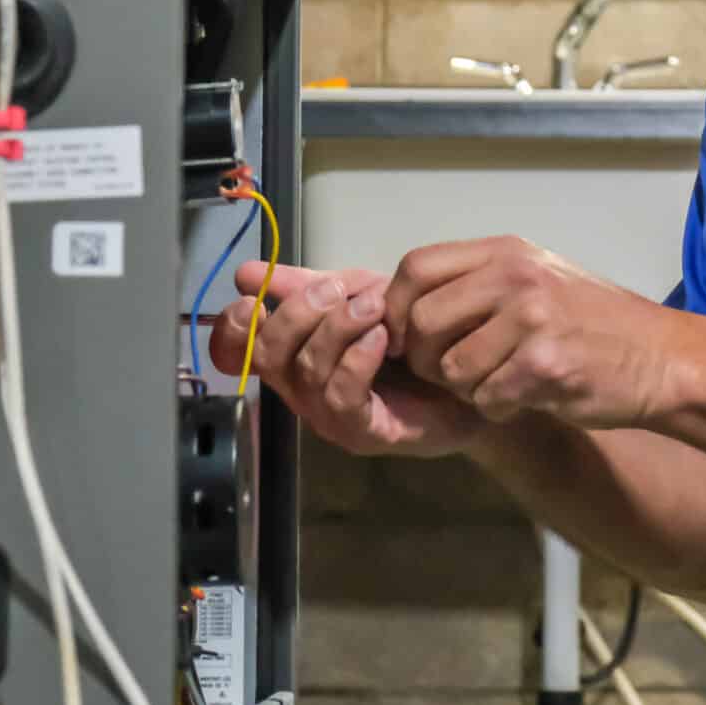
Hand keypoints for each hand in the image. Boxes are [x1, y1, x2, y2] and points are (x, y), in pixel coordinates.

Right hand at [213, 261, 490, 457]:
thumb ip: (309, 285)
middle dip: (296, 314)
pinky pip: (343, 396)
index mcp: (292, 357)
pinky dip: (357, 358)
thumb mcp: (358, 297)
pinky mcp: (363, 433)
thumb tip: (248, 271)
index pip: (236, 352)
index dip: (235, 325)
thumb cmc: (410, 340)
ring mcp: (329, 417)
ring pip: (308, 371)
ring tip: (374, 306)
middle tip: (335, 290)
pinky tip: (382, 337)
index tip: (256, 297)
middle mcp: (301, 391)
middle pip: (269, 355)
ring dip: (337, 328)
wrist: (471, 374)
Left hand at [382, 237, 679, 429]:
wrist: (664, 360)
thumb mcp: (538, 281)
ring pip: (450, 368)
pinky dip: (498, 409)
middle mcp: (515, 277)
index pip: (415, 268)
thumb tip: (404, 310)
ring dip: (466, 390)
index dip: (396, 309)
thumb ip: (479, 286)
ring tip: (501, 385)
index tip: (408, 340)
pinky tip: (526, 399)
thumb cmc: (595, 327)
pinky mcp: (545, 365)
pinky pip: (486, 398)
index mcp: (506, 253)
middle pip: (420, 321)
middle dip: (425, 360)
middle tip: (454, 375)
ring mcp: (531, 318)